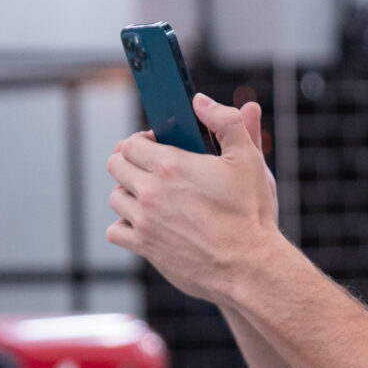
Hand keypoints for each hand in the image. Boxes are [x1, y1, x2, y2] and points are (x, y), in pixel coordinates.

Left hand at [105, 91, 286, 301]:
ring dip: (128, 193)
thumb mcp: (248, 159)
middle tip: (149, 167)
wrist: (249, 266)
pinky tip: (144, 222)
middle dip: (130, 162)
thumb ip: (227, 122)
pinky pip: (115, 231)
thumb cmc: (251, 213)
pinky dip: (125, 226)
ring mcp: (144, 221)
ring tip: (150, 194)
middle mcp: (151, 192)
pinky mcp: (145, 247)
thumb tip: (202, 101)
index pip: (131, 143)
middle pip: (116, 166)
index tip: (154, 144)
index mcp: (171, 165)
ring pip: (115, 198)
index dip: (141, 140)